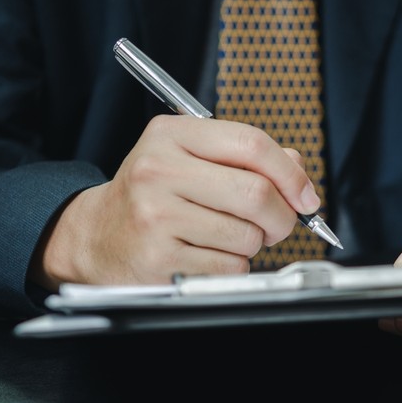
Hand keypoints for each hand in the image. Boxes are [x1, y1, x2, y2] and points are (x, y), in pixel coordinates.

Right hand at [30, 115, 319, 288]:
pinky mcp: (158, 257)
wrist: (95, 236)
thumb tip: (296, 169)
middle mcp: (158, 170)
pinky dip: (232, 266)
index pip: (251, 143)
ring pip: (246, 236)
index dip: (290, 174)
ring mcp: (155, 215)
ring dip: (253, 245)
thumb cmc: (150, 195)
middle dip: (282, 217)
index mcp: (171, 135)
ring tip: (229, 238)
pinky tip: (208, 256)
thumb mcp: (187, 158)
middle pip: (255, 193)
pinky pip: (228, 267)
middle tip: (277, 225)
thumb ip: (243, 157)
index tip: (305, 196)